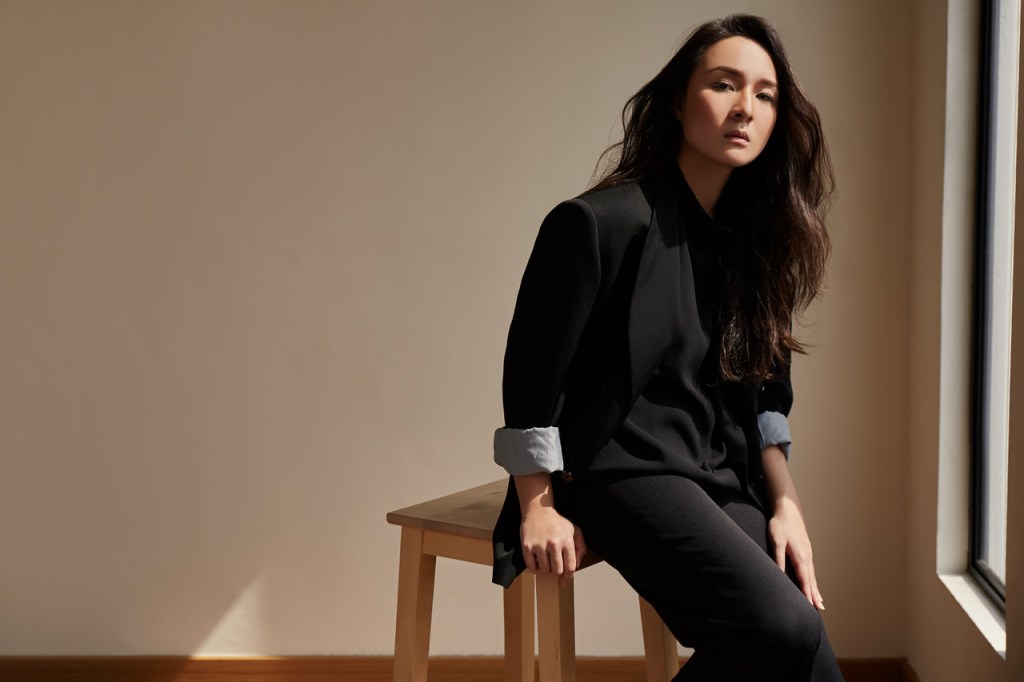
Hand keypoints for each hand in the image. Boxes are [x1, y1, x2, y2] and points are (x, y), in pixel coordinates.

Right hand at [514, 472, 586, 584]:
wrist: (538, 510)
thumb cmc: (557, 522)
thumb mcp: (574, 530)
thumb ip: (581, 547)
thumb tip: (577, 565)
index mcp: (567, 541)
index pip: (570, 567)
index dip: (568, 577)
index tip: (564, 581)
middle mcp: (554, 544)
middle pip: (557, 571)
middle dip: (556, 571)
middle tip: (554, 565)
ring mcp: (539, 545)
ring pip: (544, 570)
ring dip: (545, 568)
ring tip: (545, 560)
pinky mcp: (527, 546)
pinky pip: (531, 566)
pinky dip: (534, 567)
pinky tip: (537, 559)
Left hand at [760, 445, 825, 609]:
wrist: (788, 507)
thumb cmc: (780, 524)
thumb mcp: (776, 542)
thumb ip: (778, 559)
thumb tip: (780, 576)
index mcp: (800, 557)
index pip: (805, 581)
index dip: (807, 595)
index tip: (810, 608)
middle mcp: (807, 557)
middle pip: (812, 581)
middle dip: (815, 595)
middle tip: (820, 610)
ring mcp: (807, 553)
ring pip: (812, 575)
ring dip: (815, 588)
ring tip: (819, 601)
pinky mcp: (805, 549)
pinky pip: (810, 569)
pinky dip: (812, 579)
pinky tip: (811, 582)